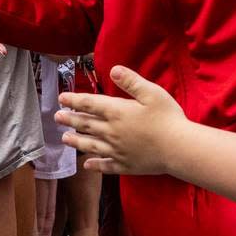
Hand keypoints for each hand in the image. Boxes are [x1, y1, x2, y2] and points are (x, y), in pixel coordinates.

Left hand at [56, 65, 186, 174]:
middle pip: (86, 124)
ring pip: (90, 145)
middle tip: (57, 117)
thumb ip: (131, 81)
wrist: (178, 148)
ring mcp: (116, 150)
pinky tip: (87, 165)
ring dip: (76, 141)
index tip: (61, 98)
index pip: (89, 104)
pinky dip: (94, 165)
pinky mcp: (125, 165)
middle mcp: (111, 132)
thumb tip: (113, 70)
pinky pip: (105, 165)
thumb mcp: (151, 93)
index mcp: (117, 112)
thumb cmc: (167, 118)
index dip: (74, 100)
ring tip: (64, 138)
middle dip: (70, 119)